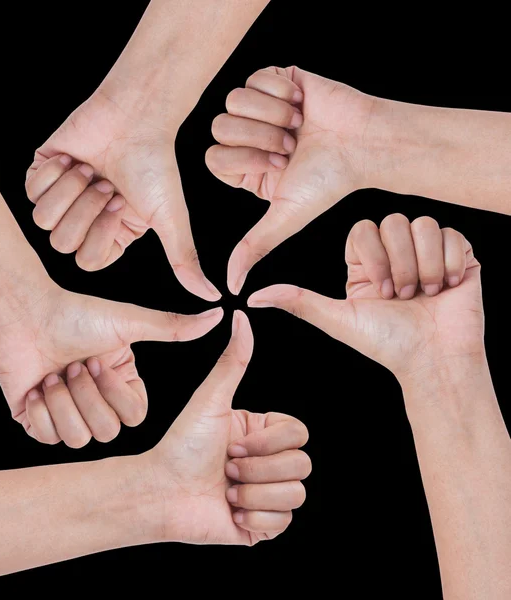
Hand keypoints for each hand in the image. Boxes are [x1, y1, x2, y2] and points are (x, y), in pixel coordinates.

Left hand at [0, 282, 222, 447]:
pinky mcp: (39, 423)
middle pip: (108, 432)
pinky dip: (42, 411)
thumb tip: (220, 314)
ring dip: (63, 402)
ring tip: (53, 374)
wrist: (24, 315)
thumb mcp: (130, 323)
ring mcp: (69, 414)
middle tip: (73, 364)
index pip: (135, 416)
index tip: (98, 361)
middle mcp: (99, 402)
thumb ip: (175, 327)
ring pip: (78, 439)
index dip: (116, 394)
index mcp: (122, 384)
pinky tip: (36, 386)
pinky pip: (49, 438)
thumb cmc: (76, 315)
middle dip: (87, 395)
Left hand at [25, 91, 220, 301]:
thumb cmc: (156, 168)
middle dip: (85, 210)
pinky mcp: (43, 173)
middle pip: (62, 243)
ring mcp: (63, 197)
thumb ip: (185, 262)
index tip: (120, 205)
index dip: (100, 235)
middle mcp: (86, 220)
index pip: (88, 261)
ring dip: (70, 191)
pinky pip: (31, 191)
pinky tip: (74, 159)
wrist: (136, 119)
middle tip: (106, 184)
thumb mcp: (171, 220)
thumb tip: (212, 297)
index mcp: (112, 235)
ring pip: (43, 219)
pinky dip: (54, 173)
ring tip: (90, 170)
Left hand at [127, 311, 307, 544]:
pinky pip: (283, 524)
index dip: (269, 441)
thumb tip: (241, 317)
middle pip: (302, 464)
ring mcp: (267, 493)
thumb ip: (232, 360)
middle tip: (227, 467)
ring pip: (296, 494)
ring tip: (227, 489)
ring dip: (254, 492)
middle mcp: (269, 461)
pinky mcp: (262, 525)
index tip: (234, 443)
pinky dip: (254, 518)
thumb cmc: (182, 444)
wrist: (161, 492)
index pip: (299, 433)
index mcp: (263, 432)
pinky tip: (230, 510)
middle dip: (259, 468)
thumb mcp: (211, 399)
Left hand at [206, 65, 376, 293]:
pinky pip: (256, 75)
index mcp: (245, 168)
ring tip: (299, 126)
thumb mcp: (284, 218)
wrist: (363, 143)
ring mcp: (261, 107)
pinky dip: (281, 92)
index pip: (213, 156)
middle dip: (259, 136)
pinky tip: (303, 105)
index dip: (244, 158)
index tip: (279, 164)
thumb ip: (253, 248)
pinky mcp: (276, 79)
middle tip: (291, 145)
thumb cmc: (327, 182)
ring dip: (272, 115)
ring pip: (233, 98)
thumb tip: (230, 286)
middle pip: (219, 125)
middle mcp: (248, 138)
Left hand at [247, 215, 482, 379]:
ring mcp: (427, 253)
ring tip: (425, 294)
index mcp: (366, 264)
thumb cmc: (384, 343)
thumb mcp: (336, 318)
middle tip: (402, 297)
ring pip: (422, 224)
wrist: (432, 360)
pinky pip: (452, 234)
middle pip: (394, 221)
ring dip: (423, 265)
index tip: (380, 291)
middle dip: (399, 263)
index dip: (372, 255)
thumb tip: (252, 296)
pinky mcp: (459, 256)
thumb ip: (297, 300)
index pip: (363, 228)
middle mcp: (395, 254)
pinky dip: (449, 263)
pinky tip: (446, 286)